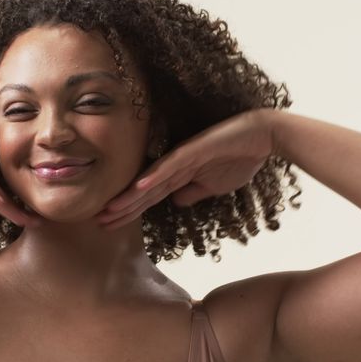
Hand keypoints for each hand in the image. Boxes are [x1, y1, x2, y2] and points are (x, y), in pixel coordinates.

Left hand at [96, 109, 277, 229]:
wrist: (263, 137)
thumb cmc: (240, 158)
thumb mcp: (214, 186)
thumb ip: (193, 192)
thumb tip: (176, 202)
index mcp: (180, 176)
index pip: (149, 198)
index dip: (129, 211)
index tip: (109, 224)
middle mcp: (175, 166)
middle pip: (142, 192)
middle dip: (121, 208)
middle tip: (97, 222)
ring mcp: (183, 157)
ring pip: (150, 181)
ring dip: (129, 196)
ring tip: (109, 210)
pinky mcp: (194, 149)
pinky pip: (170, 166)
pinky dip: (153, 178)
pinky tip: (137, 189)